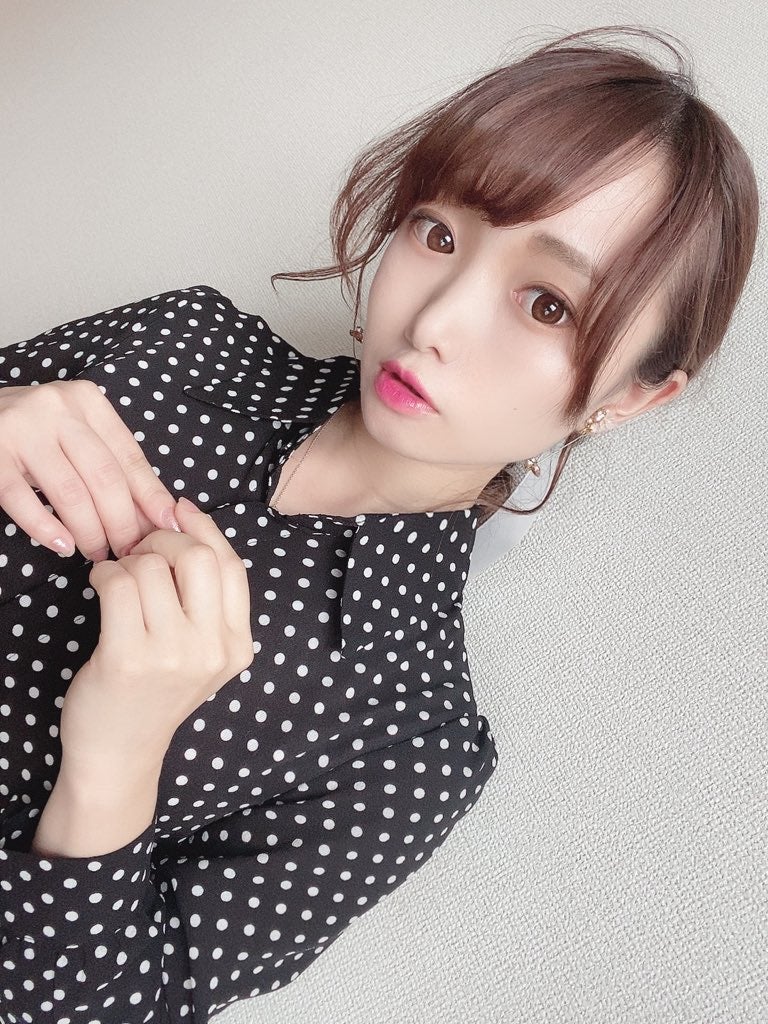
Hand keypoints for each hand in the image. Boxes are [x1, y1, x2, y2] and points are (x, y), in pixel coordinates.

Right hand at [0, 379, 180, 561]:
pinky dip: (46, 528)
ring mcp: (22, 429)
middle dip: (122, 522)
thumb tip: (157, 512)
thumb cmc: (35, 430)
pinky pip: (22, 500)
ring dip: (89, 531)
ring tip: (97, 554)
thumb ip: (112, 463)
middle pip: (105, 477)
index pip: (129, 456)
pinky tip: (63, 546)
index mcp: (87, 402)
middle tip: (128, 551)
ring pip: (70, 492)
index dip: (150, 496)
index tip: (167, 526)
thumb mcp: (77, 432)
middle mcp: (57, 408)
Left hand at [58, 497, 253, 775]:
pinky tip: (100, 585)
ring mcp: (172, 656)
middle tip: (141, 552)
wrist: (120, 753)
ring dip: (127, 561)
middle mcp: (212, 651)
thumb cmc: (155, 693)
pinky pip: (118, 585)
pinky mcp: (128, 658)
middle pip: (198, 558)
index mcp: (237, 645)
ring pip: (152, 568)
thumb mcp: (202, 653)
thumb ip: (207, 601)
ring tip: (118, 577)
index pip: (232, 566)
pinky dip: (104, 574)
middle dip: (163, 540)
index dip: (206, 528)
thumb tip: (186, 522)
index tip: (179, 509)